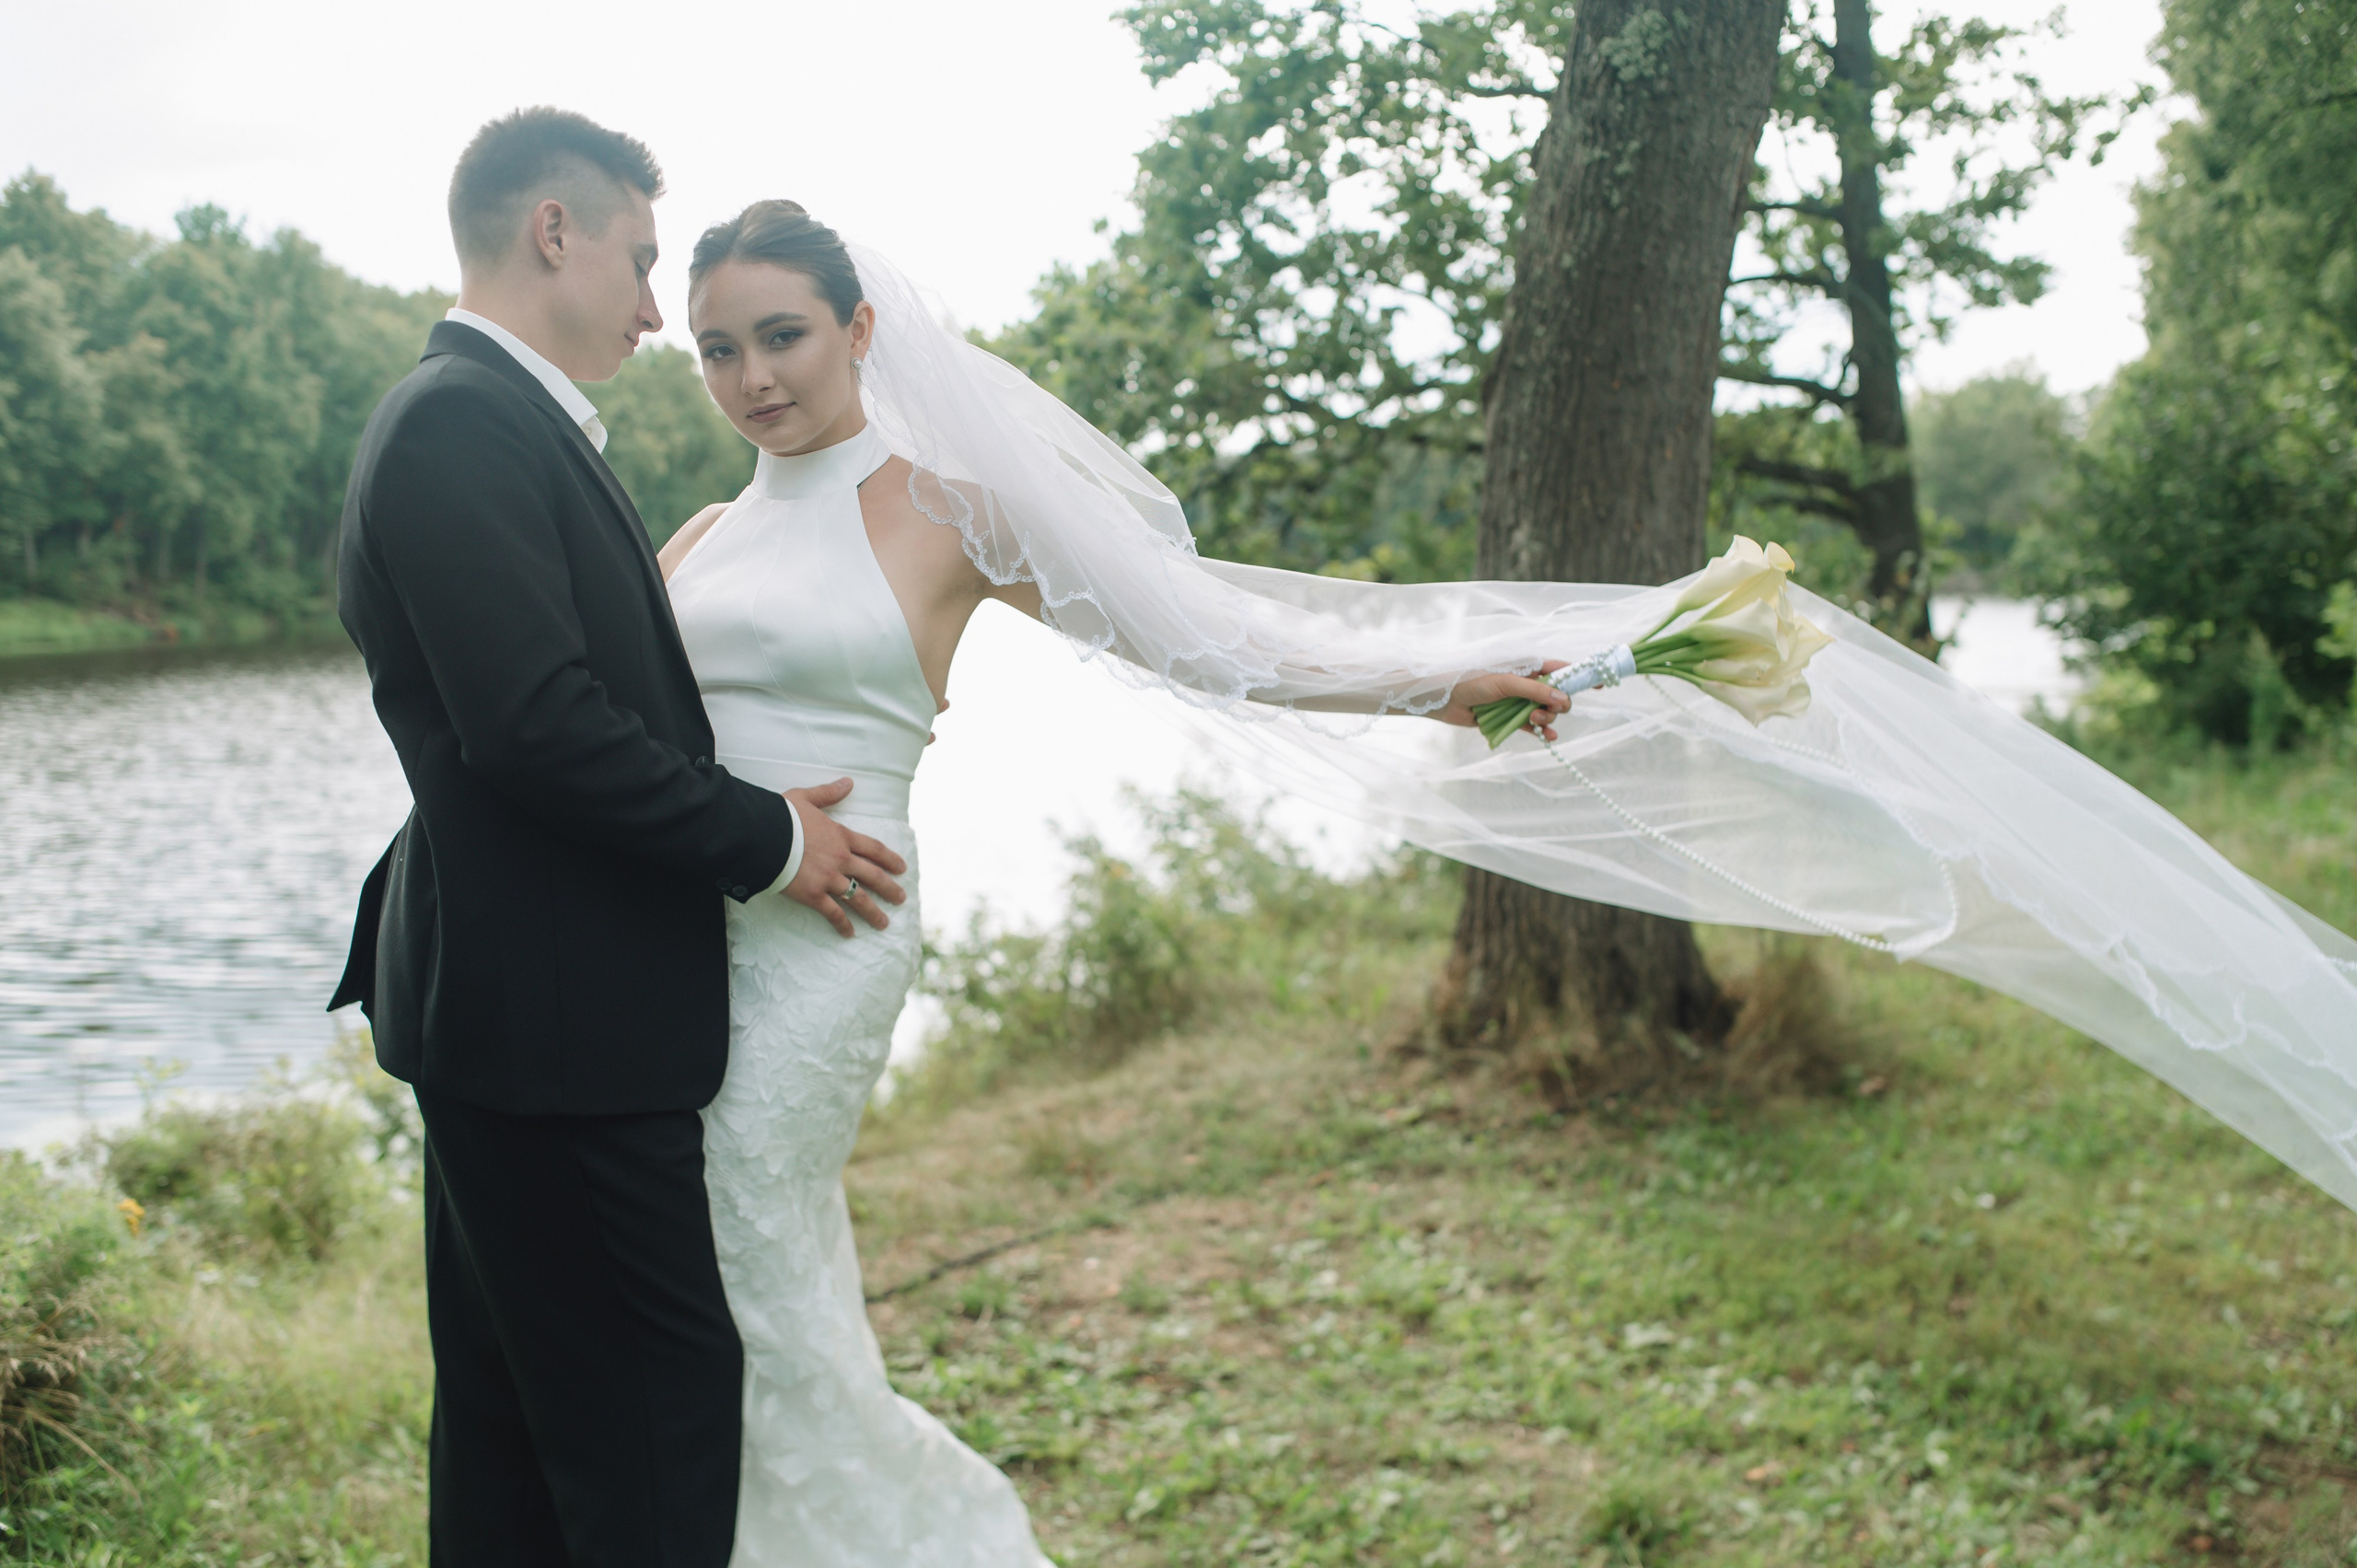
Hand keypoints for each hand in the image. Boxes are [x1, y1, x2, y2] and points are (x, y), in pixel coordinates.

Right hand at [780, 778, 909, 937]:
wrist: (762, 835)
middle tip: (901, 899)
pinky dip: (842, 924)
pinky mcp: (813, 895)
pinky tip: (849, 933)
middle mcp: (841, 859)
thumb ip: (829, 793)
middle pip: (872, 876)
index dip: (890, 859)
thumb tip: (849, 782)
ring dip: (873, 911)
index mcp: (841, 836)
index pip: (873, 849)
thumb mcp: (806, 798)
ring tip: (883, 923)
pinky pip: (832, 912)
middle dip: (889, 888)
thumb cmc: (781, 815)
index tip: (902, 868)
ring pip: (858, 897)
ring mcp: (829, 879)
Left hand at [1433, 661, 1570, 740]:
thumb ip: (1535, 690)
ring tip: (1533, 721)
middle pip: (1557, 695)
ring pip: (1545, 712)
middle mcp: (1526, 683)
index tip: (1600, 684)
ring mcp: (1518, 701)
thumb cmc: (1471, 681)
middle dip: (1558, 705)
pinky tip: (1549, 739)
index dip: (1580, 675)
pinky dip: (1542, 733)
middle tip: (1550, 710)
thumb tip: (1563, 698)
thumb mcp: (1505, 682)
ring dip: (1546, 719)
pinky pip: (1533, 727)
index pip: (1560, 669)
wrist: (1443, 698)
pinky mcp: (1509, 718)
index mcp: (1527, 666)